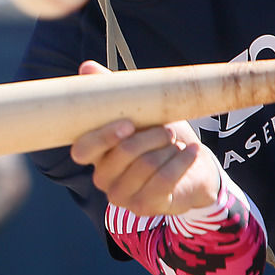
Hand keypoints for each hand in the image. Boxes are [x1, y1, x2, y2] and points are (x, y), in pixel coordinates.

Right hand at [71, 60, 220, 216]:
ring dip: (168, 147)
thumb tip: (86, 68)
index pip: (82, 150)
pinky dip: (182, 161)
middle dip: (151, 135)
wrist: (192, 166)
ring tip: (177, 142)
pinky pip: (164, 180)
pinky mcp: (144, 207)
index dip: (103, 136)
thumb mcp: (140, 110)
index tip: (128, 123)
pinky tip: (191, 151)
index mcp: (95, 154)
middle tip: (168, 128)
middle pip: (123, 153)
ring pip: (145, 164)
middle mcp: (102, 178)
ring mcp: (121, 196)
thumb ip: (113, 92)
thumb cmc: (160, 137)